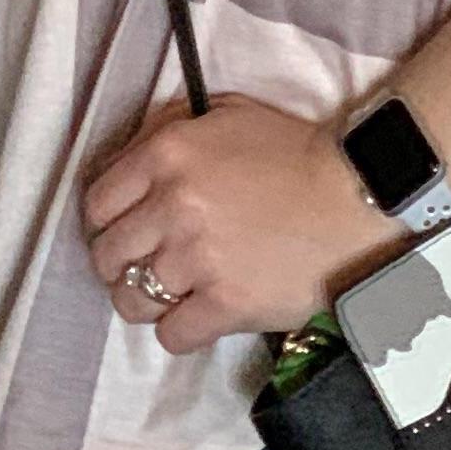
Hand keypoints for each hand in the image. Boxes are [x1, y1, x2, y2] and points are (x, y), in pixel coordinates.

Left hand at [81, 92, 399, 356]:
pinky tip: (196, 316)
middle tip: (143, 265)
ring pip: (131, 298)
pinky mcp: (227, 303)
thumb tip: (130, 160)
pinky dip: (178, 331)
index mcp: (166, 154)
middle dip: (120, 263)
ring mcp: (197, 258)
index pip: (97, 202)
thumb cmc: (293, 152)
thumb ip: (168, 130)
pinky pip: (172, 335)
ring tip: (166, 295)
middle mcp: (172, 205)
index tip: (120, 231)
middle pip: (108, 254)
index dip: (104, 222)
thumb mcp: (223, 114)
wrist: (353, 195)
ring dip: (143, 300)